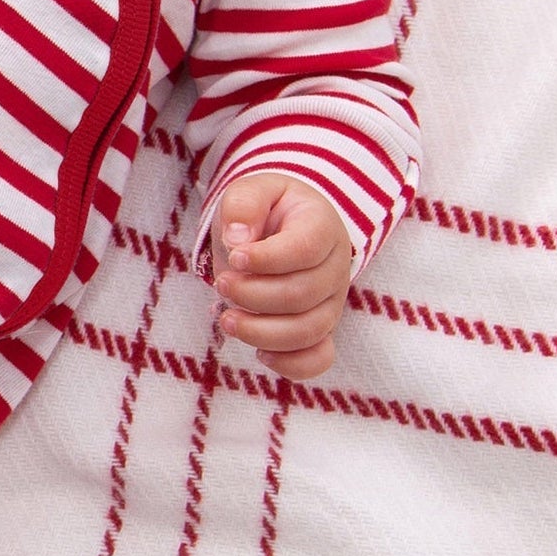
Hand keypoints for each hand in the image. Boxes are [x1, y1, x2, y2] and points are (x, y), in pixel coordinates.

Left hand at [210, 173, 353, 379]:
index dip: (267, 259)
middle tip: (221, 284)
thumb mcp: (251, 191)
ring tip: (227, 319)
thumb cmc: (264, 209)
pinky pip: (319, 358)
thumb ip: (243, 205)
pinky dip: (291, 365)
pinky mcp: (321, 329)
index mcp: (322, 226)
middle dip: (253, 295)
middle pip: (302, 294)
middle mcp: (334, 267)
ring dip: (261, 331)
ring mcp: (332, 302)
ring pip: (308, 331)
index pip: (305, 249)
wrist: (282, 226)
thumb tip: (236, 241)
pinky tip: (259, 353)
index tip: (234, 257)